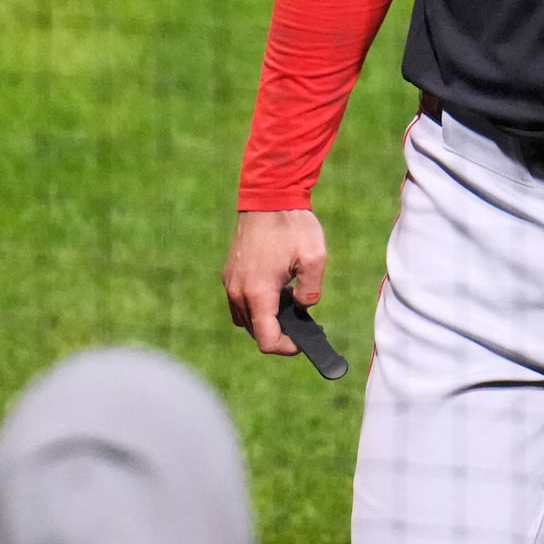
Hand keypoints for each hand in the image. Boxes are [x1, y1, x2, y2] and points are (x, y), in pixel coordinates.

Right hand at [224, 209, 327, 355]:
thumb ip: (310, 291)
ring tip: (289, 304)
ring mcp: (230, 281)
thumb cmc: (293, 225)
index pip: (266, 339)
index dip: (285, 347)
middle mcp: (238, 290)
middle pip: (255, 331)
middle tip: (302, 321)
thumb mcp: (314, 259)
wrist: (269, 196)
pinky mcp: (230, 272)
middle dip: (278, 332)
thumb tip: (302, 306)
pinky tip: (276, 290)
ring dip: (266, 319)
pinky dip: (257, 305)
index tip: (302, 341)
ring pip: (245, 318)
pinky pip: (240, 301)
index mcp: (258, 291)